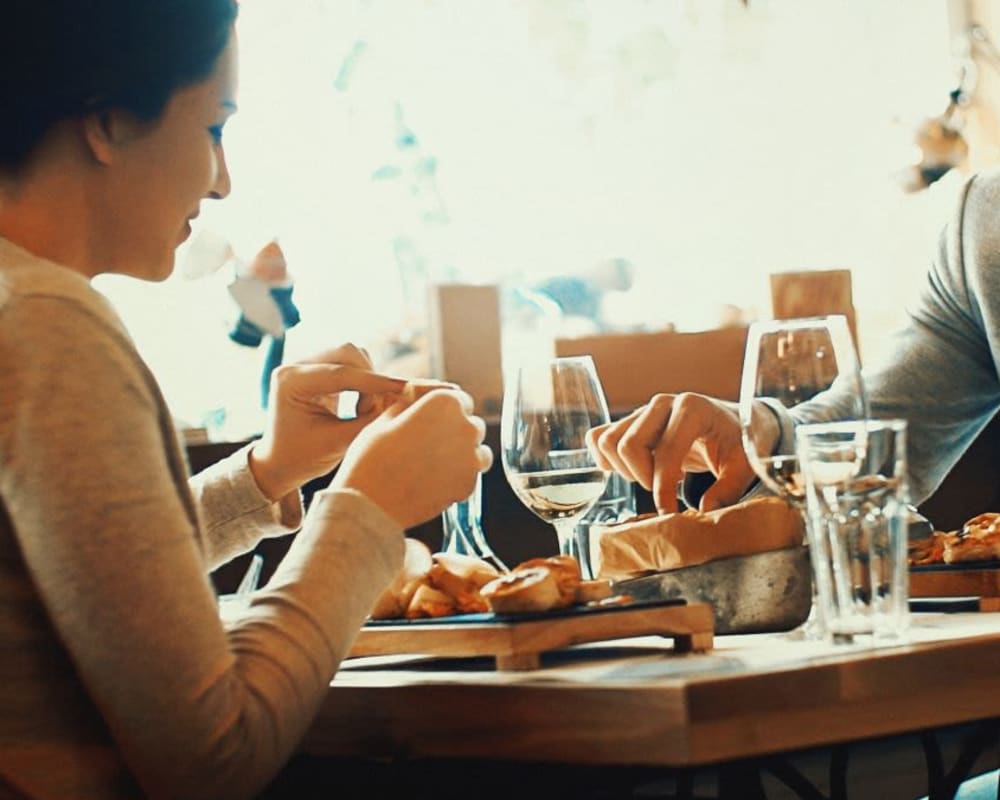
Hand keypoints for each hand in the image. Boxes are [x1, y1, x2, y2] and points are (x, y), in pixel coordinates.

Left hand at [249, 343, 407, 500]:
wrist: (279, 463)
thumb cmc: (302, 458)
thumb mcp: (336, 443)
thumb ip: (368, 421)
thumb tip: (401, 402)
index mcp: (289, 382)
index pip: (340, 373)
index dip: (375, 382)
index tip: (404, 388)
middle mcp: (294, 366)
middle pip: (346, 352)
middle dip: (370, 377)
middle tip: (377, 408)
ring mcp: (305, 365)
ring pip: (351, 355)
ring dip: (368, 379)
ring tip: (365, 410)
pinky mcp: (317, 369)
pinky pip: (349, 364)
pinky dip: (363, 381)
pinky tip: (362, 404)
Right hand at [331, 388, 492, 528]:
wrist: (369, 503)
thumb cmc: (371, 458)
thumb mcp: (385, 419)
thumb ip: (409, 406)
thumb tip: (416, 403)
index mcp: (445, 402)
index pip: (460, 399)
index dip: (446, 410)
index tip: (435, 420)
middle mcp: (464, 426)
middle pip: (471, 425)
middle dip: (456, 432)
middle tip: (430, 445)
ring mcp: (470, 458)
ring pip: (478, 451)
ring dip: (463, 455)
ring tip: (435, 464)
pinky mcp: (468, 484)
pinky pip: (470, 476)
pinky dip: (457, 478)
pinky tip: (434, 481)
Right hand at [586, 392, 770, 513]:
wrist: (731, 422)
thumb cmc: (737, 443)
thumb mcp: (743, 466)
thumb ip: (728, 490)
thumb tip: (703, 511)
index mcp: (692, 409)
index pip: (665, 452)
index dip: (663, 489)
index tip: (670, 513)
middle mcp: (663, 403)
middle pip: (628, 445)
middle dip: (642, 477)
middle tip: (663, 489)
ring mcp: (642, 410)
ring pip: (608, 441)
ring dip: (624, 469)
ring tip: (650, 477)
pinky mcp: (628, 420)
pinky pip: (598, 437)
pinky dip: (605, 459)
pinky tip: (631, 470)